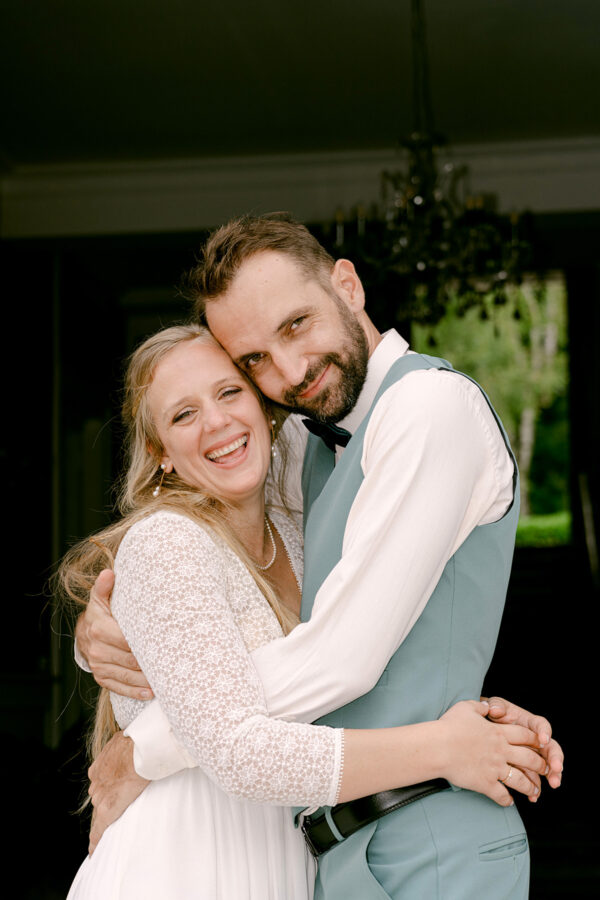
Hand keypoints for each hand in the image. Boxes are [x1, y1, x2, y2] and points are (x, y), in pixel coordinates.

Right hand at [75, 568, 152, 699]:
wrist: (83, 633)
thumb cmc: (99, 614)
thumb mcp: (100, 599)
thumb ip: (104, 587)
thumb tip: (109, 573)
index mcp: (100, 629)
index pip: (126, 640)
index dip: (145, 644)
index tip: (164, 646)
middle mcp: (98, 649)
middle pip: (129, 660)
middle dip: (150, 664)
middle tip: (171, 665)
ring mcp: (99, 665)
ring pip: (126, 676)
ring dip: (145, 681)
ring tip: (165, 682)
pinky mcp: (102, 677)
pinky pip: (119, 687)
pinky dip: (135, 692)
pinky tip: (150, 693)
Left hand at [88, 731, 149, 853]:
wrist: (141, 749)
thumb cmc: (138, 740)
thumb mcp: (123, 739)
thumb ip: (120, 746)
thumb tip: (127, 741)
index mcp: (99, 767)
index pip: (99, 782)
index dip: (104, 789)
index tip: (107, 794)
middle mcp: (96, 782)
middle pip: (98, 796)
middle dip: (105, 801)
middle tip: (115, 808)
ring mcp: (101, 795)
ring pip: (99, 810)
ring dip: (104, 816)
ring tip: (105, 830)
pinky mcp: (108, 809)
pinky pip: (99, 827)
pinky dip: (96, 838)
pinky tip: (94, 850)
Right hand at [438, 700, 548, 806]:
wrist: (438, 747)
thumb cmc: (449, 726)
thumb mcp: (466, 707)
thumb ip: (481, 707)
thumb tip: (488, 706)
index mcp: (498, 732)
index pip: (525, 736)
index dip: (536, 740)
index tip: (543, 744)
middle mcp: (500, 751)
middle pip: (529, 759)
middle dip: (541, 765)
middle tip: (546, 770)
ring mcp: (494, 769)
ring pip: (520, 780)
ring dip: (530, 786)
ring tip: (535, 791)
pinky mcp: (485, 783)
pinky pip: (501, 794)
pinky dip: (507, 800)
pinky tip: (509, 802)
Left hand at [485, 696, 562, 789]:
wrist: (485, 727)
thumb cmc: (493, 715)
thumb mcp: (494, 707)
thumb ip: (497, 706)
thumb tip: (495, 709)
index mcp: (529, 723)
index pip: (541, 725)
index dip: (544, 731)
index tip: (544, 738)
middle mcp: (535, 739)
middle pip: (551, 748)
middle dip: (555, 758)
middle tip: (556, 768)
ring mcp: (533, 754)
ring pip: (547, 765)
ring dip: (552, 774)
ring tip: (553, 783)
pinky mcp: (526, 767)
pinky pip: (534, 778)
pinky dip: (535, 787)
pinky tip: (533, 796)